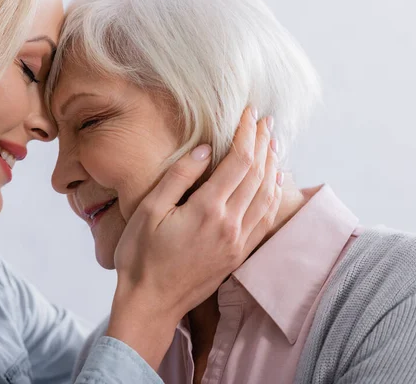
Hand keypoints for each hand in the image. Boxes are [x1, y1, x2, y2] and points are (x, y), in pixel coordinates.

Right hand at [107, 107, 280, 368]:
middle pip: (258, 174)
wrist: (151, 303)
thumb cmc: (141, 257)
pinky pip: (266, 219)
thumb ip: (179, 176)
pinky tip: (274, 184)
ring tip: (273, 144)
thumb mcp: (149, 210)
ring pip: (267, 196)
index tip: (248, 113)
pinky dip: (274, 196)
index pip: (239, 161)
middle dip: (262, 143)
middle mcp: (230, 225)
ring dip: (272, 166)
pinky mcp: (239, 254)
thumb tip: (206, 149)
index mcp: (207, 210)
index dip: (246, 133)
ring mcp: (238, 242)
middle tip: (264, 121)